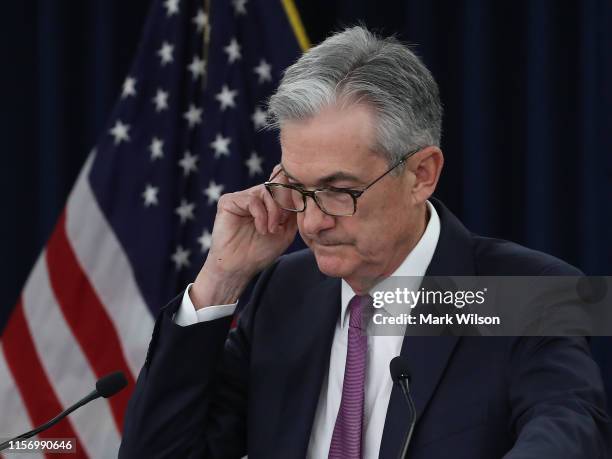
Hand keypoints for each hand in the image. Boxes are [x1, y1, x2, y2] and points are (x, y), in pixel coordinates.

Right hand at [190, 165, 297, 307]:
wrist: (239, 268)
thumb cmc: (261, 251)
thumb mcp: (286, 230)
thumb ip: (294, 211)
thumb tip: (302, 191)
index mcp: (268, 201)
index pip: (283, 183)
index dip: (293, 190)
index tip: (295, 209)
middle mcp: (255, 195)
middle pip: (277, 185)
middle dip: (284, 204)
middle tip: (281, 224)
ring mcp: (242, 197)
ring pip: (266, 191)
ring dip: (274, 212)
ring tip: (271, 230)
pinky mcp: (228, 201)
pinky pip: (252, 200)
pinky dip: (261, 215)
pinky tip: (262, 230)